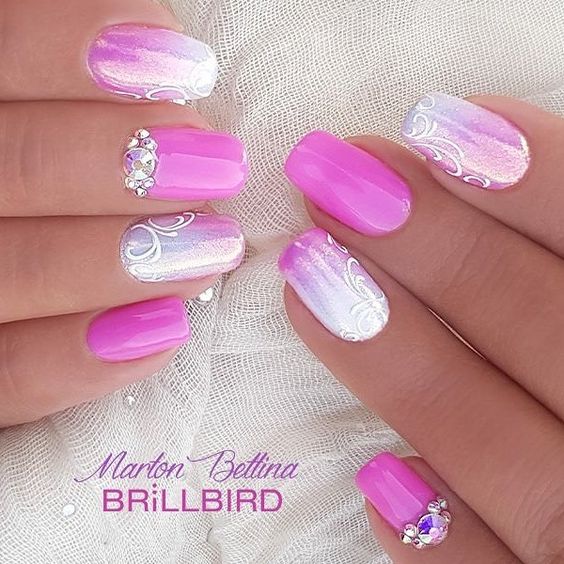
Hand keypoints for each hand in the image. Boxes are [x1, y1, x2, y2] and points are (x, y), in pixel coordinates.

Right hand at [0, 0, 246, 426]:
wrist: (18, 249)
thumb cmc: (40, 167)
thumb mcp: (41, 112)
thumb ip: (61, 78)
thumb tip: (163, 52)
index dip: (74, 51)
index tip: (187, 66)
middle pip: (16, 166)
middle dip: (129, 162)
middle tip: (221, 168)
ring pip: (15, 272)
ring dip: (122, 259)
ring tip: (213, 249)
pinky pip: (6, 380)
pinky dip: (82, 360)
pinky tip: (167, 333)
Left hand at [280, 93, 562, 561]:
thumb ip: (561, 259)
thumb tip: (484, 160)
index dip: (540, 180)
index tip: (431, 123)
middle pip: (550, 330)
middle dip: (438, 248)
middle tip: (335, 181)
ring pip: (512, 460)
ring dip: (403, 365)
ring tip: (308, 277)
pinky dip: (441, 543)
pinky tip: (376, 478)